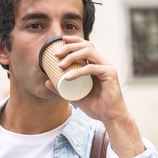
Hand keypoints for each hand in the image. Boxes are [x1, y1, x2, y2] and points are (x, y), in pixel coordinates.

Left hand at [46, 35, 144, 157]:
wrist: (110, 117)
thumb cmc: (97, 106)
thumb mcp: (75, 96)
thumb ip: (62, 89)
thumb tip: (46, 82)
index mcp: (97, 64)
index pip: (86, 46)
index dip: (74, 40)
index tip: (61, 40)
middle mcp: (103, 63)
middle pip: (86, 46)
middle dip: (70, 47)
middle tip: (56, 54)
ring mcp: (107, 67)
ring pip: (89, 53)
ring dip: (72, 56)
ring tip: (60, 65)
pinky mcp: (110, 74)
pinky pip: (92, 68)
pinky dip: (78, 72)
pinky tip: (68, 77)